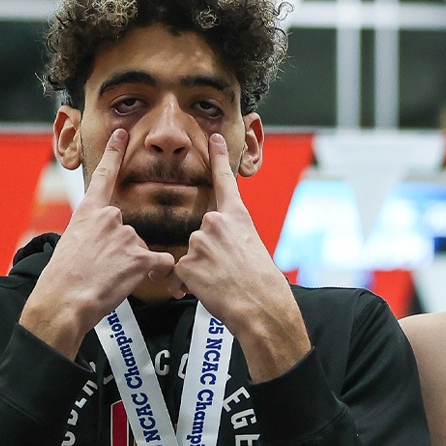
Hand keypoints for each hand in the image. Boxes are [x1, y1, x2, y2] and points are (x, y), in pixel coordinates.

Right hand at [20, 129, 177, 356]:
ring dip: (132, 265)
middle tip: (102, 269)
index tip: (122, 134)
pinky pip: (162, 263)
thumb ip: (89, 234)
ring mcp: (127, 236)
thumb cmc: (62, 279)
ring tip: (110, 278)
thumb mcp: (69, 245)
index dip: (114, 154)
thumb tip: (96, 240)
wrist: (63, 299)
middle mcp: (110, 218)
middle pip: (129, 231)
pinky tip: (136, 280)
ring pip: (141, 250)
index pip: (103, 176)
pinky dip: (155, 273)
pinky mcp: (141, 256)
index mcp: (88, 213)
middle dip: (122, 251)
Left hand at [174, 134, 308, 380]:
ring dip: (201, 270)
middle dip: (209, 253)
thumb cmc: (264, 284)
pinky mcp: (186, 262)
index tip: (215, 138)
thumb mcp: (254, 250)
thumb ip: (233, 238)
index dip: (219, 158)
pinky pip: (181, 273)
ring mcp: (199, 241)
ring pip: (191, 254)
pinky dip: (190, 284)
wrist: (261, 307)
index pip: (225, 181)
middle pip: (201, 233)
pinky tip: (209, 290)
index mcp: (237, 218)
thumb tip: (220, 247)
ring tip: (222, 284)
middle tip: (229, 271)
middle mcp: (215, 223)